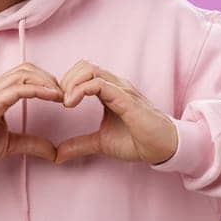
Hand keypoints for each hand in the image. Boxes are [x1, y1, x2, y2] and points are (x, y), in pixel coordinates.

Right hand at [0, 63, 63, 168]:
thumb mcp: (8, 144)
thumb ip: (30, 143)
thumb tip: (53, 151)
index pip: (25, 74)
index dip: (46, 81)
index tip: (63, 96)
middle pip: (28, 69)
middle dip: (51, 78)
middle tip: (68, 94)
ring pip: (25, 74)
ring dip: (49, 82)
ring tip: (64, 96)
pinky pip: (19, 89)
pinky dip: (39, 90)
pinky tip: (54, 97)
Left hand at [53, 59, 177, 164]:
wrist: (162, 148)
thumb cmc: (138, 141)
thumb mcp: (101, 143)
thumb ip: (80, 144)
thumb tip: (58, 155)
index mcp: (110, 91)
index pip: (84, 72)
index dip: (66, 83)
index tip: (58, 103)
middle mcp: (116, 85)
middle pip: (84, 66)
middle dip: (66, 80)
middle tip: (60, 101)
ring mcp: (121, 90)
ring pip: (90, 70)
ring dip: (71, 84)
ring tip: (66, 103)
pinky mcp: (125, 99)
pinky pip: (99, 85)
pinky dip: (80, 90)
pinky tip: (71, 104)